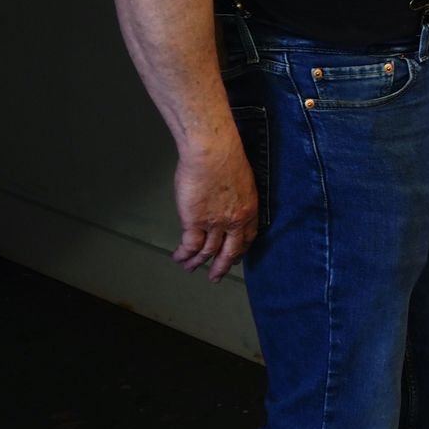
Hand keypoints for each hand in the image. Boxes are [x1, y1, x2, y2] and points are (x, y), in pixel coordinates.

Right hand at [173, 128, 259, 281]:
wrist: (212, 152)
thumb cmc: (225, 156)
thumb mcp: (241, 179)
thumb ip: (236, 195)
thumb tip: (226, 200)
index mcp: (249, 208)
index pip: (247, 237)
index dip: (239, 249)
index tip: (234, 257)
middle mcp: (235, 221)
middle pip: (230, 251)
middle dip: (222, 265)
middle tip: (216, 276)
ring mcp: (215, 223)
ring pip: (207, 251)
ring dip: (198, 262)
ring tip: (191, 268)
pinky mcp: (195, 222)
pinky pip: (190, 246)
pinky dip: (184, 254)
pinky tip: (179, 257)